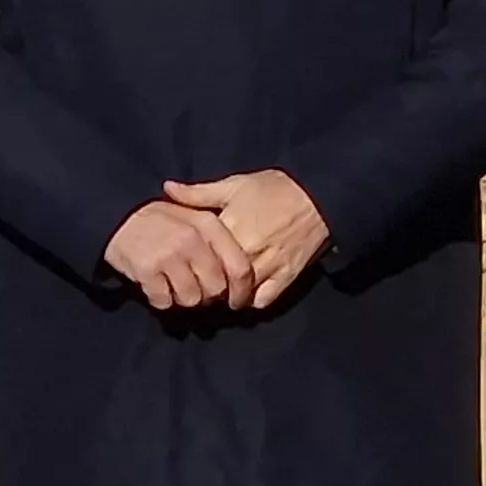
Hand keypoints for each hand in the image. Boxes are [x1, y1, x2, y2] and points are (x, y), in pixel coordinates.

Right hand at [105, 200, 255, 311]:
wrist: (116, 214)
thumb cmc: (160, 219)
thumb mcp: (193, 214)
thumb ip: (218, 237)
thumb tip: (244, 272)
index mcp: (208, 225)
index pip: (240, 268)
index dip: (241, 291)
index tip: (235, 301)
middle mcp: (192, 240)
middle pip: (216, 288)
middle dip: (208, 297)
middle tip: (197, 291)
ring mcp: (168, 255)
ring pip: (192, 299)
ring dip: (183, 299)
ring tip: (174, 287)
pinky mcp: (146, 270)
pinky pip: (164, 301)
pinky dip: (161, 300)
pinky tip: (157, 288)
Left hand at [164, 171, 328, 309]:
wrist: (318, 195)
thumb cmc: (274, 188)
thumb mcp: (234, 185)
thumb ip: (198, 193)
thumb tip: (167, 188)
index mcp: (230, 229)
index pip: (199, 257)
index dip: (190, 263)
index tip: (185, 265)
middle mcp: (247, 253)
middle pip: (216, 281)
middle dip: (207, 284)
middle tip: (201, 281)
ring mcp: (268, 267)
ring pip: (238, 295)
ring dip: (228, 295)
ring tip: (222, 290)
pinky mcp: (286, 277)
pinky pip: (263, 301)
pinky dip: (252, 301)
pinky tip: (245, 294)